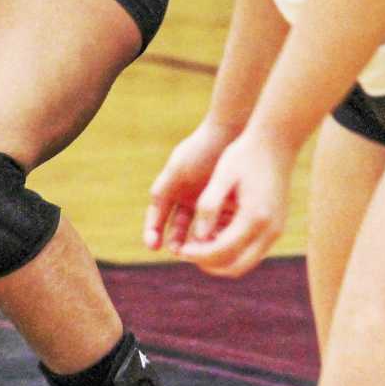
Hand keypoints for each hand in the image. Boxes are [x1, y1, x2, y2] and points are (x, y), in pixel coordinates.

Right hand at [144, 116, 240, 253]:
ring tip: (198, 251)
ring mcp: (208, 202)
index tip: (153, 245)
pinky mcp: (227, 204)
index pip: (158, 216)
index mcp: (172, 189)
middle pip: (179, 227)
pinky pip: (220, 225)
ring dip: (197, 242)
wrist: (231, 133)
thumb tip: (154, 221)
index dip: (153, 231)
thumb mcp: (177, 169)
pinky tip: (218, 242)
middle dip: (177, 241)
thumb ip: (162, 191)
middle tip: (178, 252)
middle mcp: (188, 198)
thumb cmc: (201, 150)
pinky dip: (217, 235)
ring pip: (200, 230)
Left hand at [171, 128, 296, 276]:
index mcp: (254, 217)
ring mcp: (275, 231)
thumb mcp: (222, 176)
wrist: (276, 143)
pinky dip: (232, 251)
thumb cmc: (245, 155)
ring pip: (245, 262)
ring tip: (197, 246)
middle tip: (187, 253)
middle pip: (236, 266)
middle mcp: (269, 230)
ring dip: (220, 259)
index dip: (199, 254)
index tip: (180, 250)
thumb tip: (198, 237)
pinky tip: (213, 237)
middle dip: (209, 264)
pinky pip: (252, 251)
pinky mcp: (275, 228)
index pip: (223, 251)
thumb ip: (209, 206)